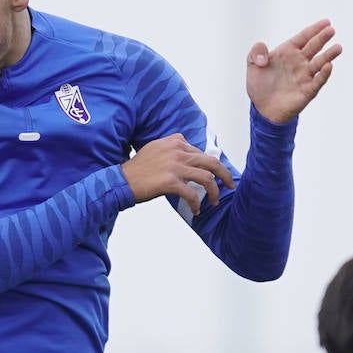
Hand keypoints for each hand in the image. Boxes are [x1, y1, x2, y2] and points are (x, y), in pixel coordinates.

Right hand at [121, 133, 235, 209]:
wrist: (122, 180)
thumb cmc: (138, 170)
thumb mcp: (156, 149)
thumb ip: (173, 149)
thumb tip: (188, 158)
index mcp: (175, 142)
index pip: (200, 152)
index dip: (210, 165)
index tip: (215, 175)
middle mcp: (177, 151)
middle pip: (211, 162)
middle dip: (224, 175)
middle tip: (230, 185)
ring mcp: (175, 166)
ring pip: (206, 178)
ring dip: (214, 191)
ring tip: (214, 201)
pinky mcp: (170, 182)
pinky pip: (192, 194)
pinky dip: (196, 204)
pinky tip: (196, 210)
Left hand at [246, 19, 340, 123]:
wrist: (263, 109)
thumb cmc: (259, 86)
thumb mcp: (252, 66)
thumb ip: (256, 53)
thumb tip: (265, 56)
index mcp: (288, 52)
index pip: (304, 37)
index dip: (314, 30)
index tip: (326, 22)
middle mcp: (299, 62)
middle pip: (314, 47)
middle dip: (322, 38)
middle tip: (331, 30)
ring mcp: (305, 76)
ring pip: (320, 62)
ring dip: (329, 55)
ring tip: (338, 48)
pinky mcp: (308, 90)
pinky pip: (318, 81)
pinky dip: (324, 74)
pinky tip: (328, 66)